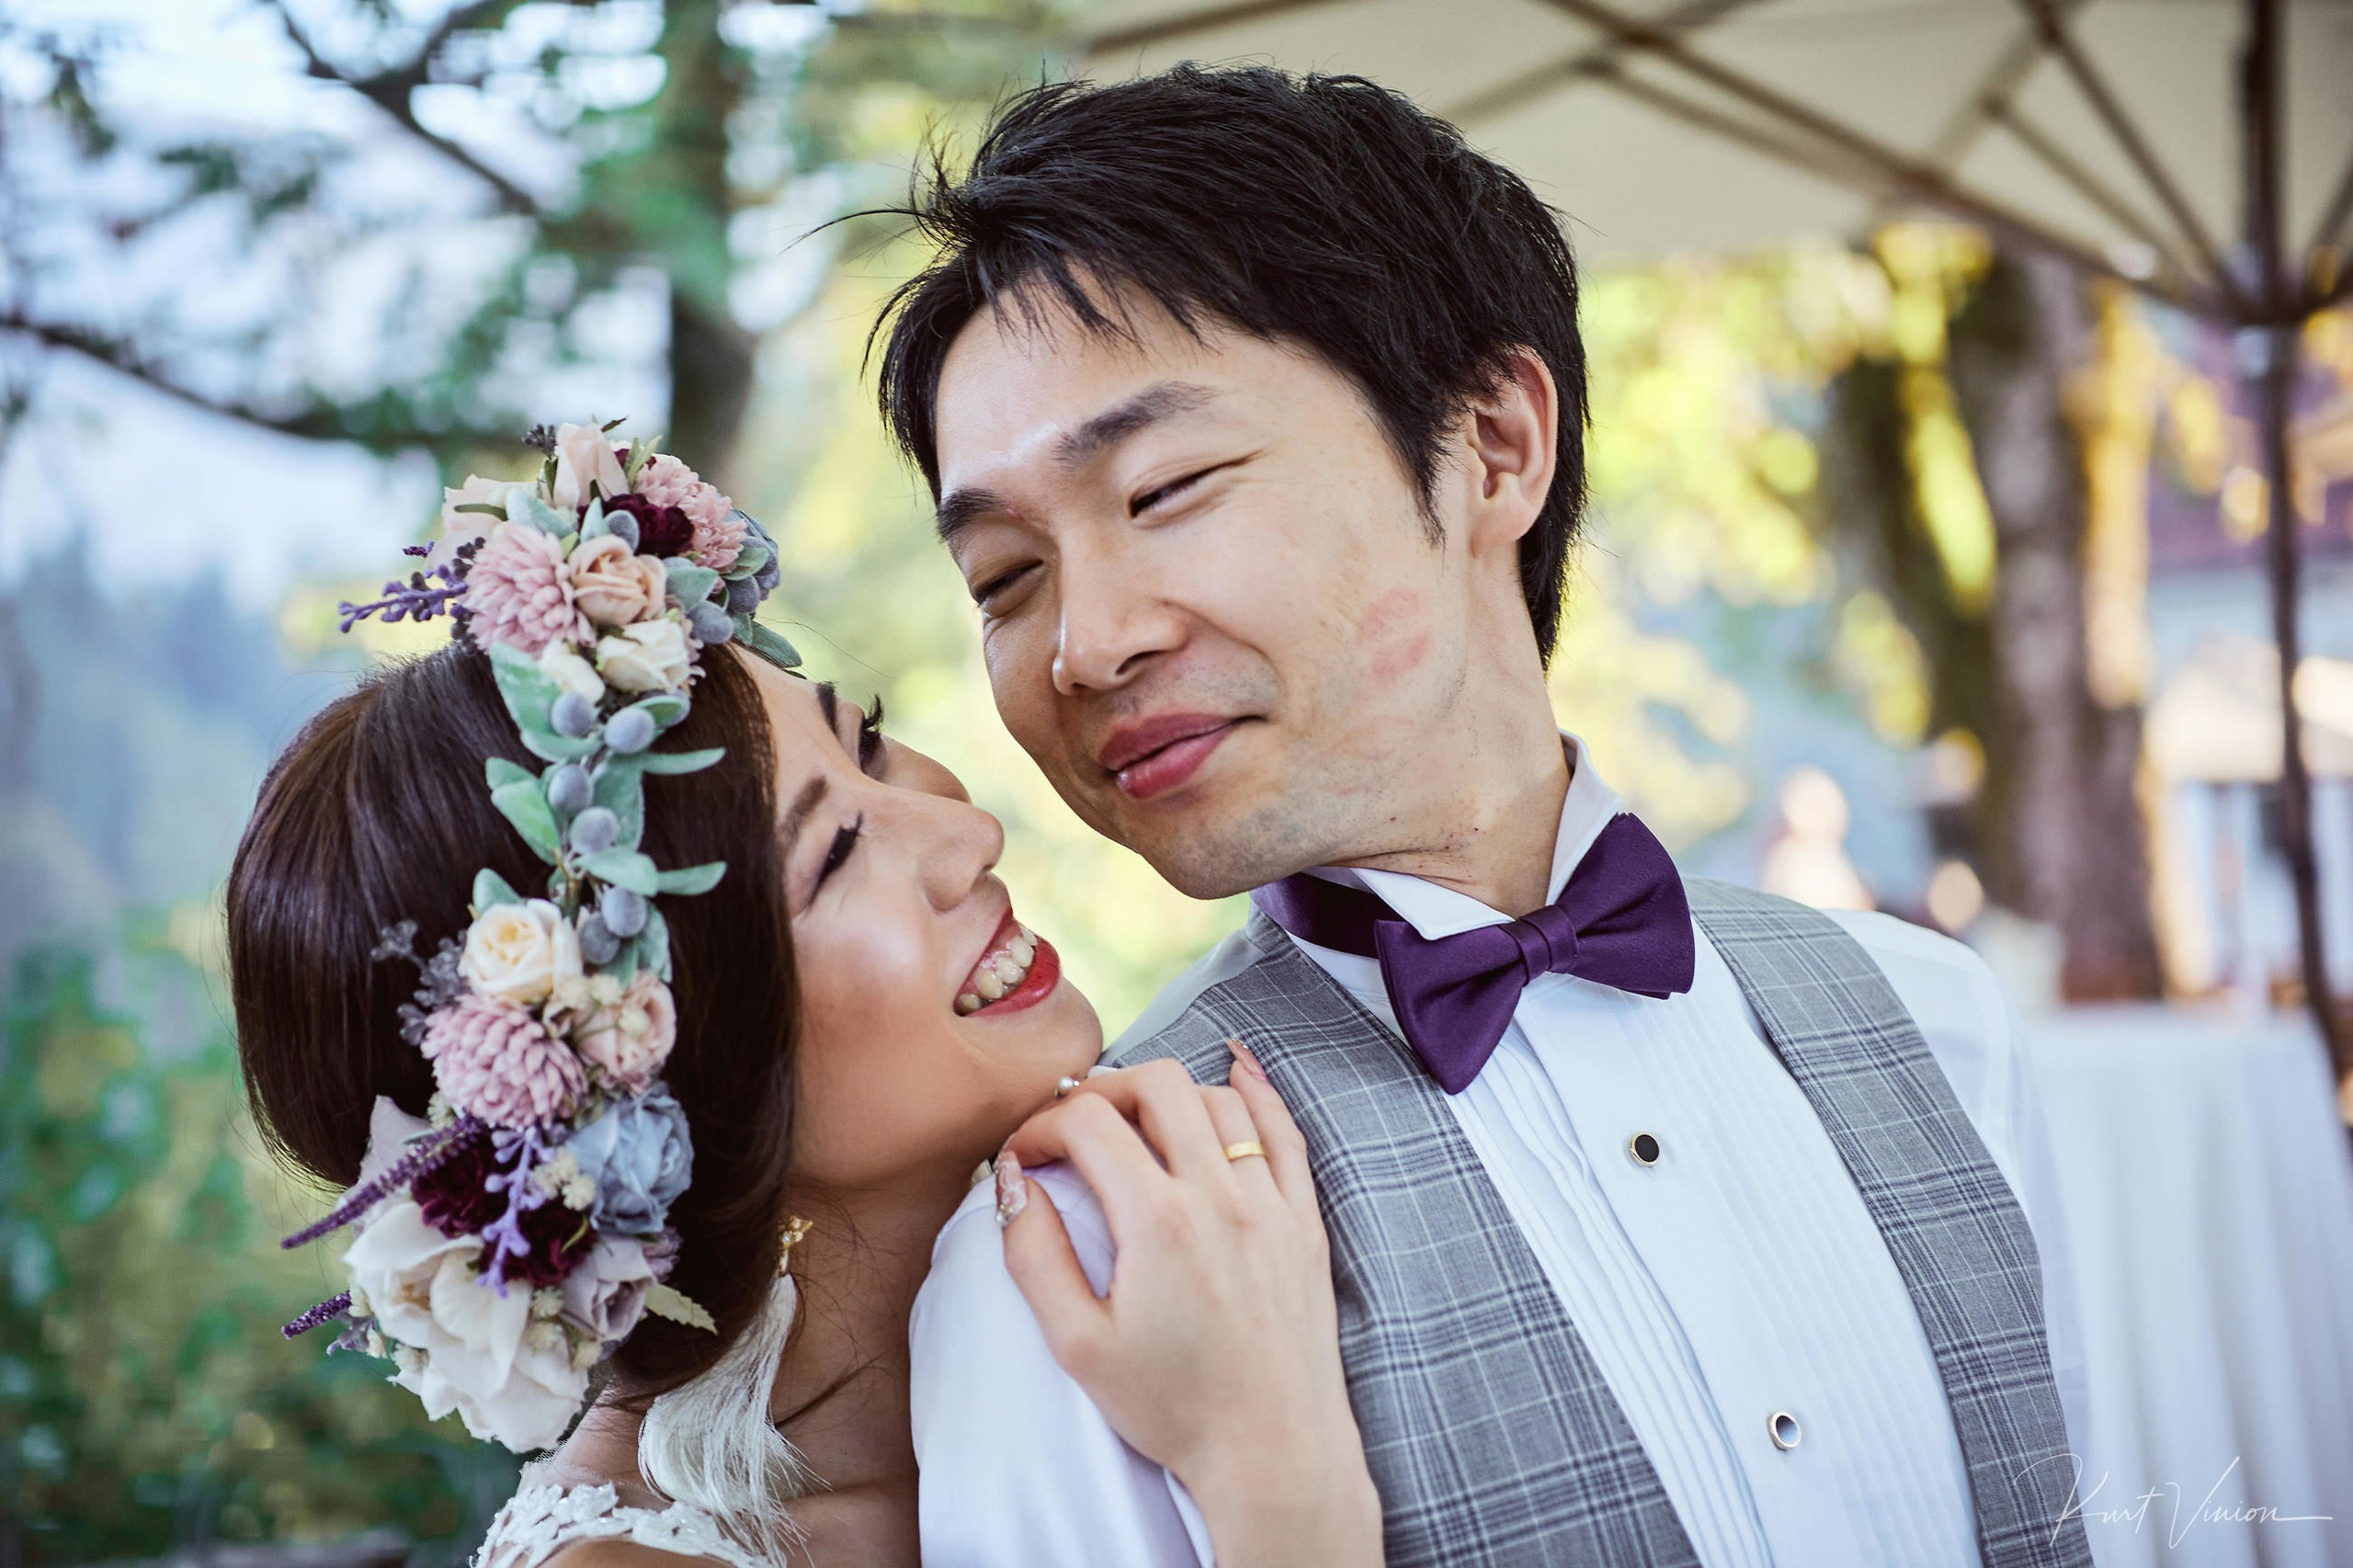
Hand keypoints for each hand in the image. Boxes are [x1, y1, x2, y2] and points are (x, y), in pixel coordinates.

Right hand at [995, 1041, 1380, 1567]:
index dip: (1041, 1125)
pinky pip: (1286, 1130)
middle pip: (1156, 1084)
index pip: (1089, 1123)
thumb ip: (1036, 1256)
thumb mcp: (1078, 1345)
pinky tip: (1236, 1071)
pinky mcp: (1304, 1221)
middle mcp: (1220, 1196)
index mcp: (1157, 1222)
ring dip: (1169, 1095)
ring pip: (1219, 1099)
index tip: (1023, 1156)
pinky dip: (1257, 1092)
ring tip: (1136, 1124)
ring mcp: (1271, 1203)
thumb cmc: (1173, 1406)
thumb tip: (1015, 1184)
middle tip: (1075, 1126)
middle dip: (1102, 1089)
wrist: (1273, 1450)